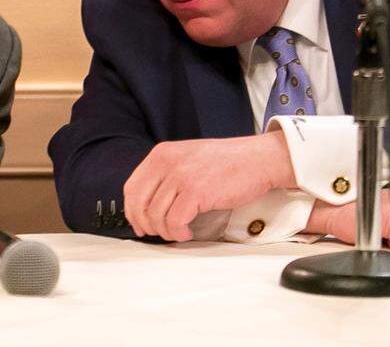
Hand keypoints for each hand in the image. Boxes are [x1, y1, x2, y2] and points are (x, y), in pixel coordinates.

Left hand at [123, 132, 294, 241]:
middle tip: (159, 234)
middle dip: (147, 225)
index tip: (140, 225)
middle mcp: (167, 162)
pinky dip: (179, 233)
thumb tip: (148, 205)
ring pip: (156, 216)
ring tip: (179, 233)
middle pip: (140, 204)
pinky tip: (187, 233)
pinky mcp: (197, 192)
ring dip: (166, 231)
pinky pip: (175, 222)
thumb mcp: (187, 158)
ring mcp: (181, 176)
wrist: (257, 159)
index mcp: (161, 154)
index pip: (132, 188)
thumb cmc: (226, 162)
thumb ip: (166, 175)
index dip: (132, 211)